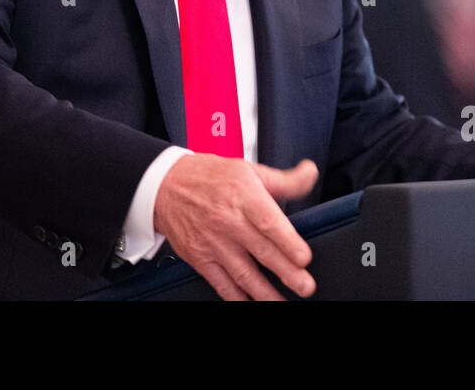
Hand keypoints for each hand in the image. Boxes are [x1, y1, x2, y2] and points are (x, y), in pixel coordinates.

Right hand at [153, 155, 318, 300]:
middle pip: (261, 251)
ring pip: (243, 273)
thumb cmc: (208, 177)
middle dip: (286, 272)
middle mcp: (228, 221)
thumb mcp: (248, 170)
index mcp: (243, 196)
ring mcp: (212, 243)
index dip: (288, 242)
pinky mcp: (200, 258)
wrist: (163, 185)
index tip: (304, 257)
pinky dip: (237, 298)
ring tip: (283, 304)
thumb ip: (283, 179)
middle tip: (305, 287)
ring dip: (265, 293)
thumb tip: (310, 174)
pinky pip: (221, 284)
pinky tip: (250, 305)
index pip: (267, 222)